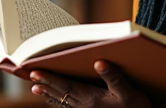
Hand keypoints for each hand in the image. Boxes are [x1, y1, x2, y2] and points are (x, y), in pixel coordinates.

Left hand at [30, 60, 152, 107]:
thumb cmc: (137, 107)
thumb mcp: (129, 92)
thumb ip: (114, 77)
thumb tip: (99, 62)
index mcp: (91, 98)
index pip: (65, 86)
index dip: (49, 78)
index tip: (34, 71)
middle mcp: (85, 105)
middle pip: (60, 93)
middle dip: (45, 83)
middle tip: (29, 75)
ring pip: (63, 100)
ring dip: (49, 93)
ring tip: (36, 87)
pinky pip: (71, 106)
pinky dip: (60, 101)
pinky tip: (57, 99)